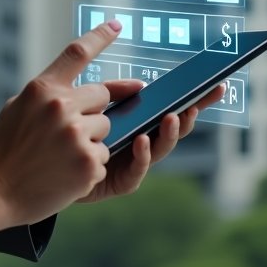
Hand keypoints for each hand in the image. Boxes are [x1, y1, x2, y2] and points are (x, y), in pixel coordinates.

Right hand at [0, 21, 121, 234]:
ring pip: (106, 130)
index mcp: (43, 88)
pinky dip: (89, 168)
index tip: (116, 24)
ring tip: (60, 158)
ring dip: (91, 143)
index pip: (77, 53)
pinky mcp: (88, 163)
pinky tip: (65, 175)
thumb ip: (47, 94)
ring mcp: (76, 135)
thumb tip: (81, 89)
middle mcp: (62, 106)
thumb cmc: (4, 148)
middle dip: (92, 113)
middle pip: (102, 97)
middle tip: (66, 133)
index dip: (99, 36)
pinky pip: (104, 158)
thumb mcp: (18, 107)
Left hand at [76, 81, 225, 203]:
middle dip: (188, 117)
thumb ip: (114, 93)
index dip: (197, 99)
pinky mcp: (122, 182)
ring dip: (169, 134)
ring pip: (160, 149)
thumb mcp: (94, 106)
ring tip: (171, 118)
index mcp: (141, 121)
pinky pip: (136, 170)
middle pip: (175, 129)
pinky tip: (143, 141)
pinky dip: (142, 155)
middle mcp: (144, 142)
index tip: (218, 85)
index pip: (174, 107)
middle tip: (192, 105)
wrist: (48, 166)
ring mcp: (136, 162)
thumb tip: (143, 84)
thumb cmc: (72, 134)